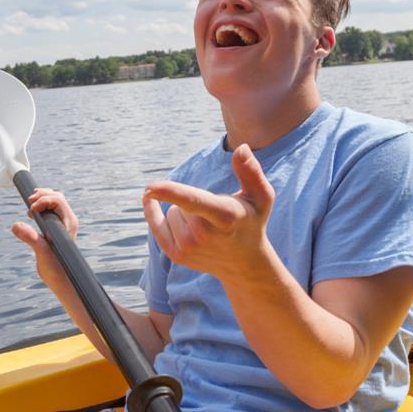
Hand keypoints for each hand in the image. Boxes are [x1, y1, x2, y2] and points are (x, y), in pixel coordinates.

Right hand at [11, 188, 78, 290]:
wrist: (63, 281)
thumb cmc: (57, 269)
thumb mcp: (42, 252)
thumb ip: (30, 237)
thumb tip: (16, 226)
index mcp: (68, 223)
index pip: (58, 201)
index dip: (44, 199)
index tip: (31, 208)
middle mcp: (67, 221)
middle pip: (57, 197)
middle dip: (43, 195)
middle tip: (29, 201)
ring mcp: (63, 225)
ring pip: (54, 203)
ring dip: (42, 199)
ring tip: (30, 203)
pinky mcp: (56, 230)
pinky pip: (51, 212)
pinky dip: (42, 207)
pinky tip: (32, 213)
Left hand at [143, 144, 275, 282]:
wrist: (245, 264)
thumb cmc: (251, 222)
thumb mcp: (261, 196)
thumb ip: (251, 172)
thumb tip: (241, 148)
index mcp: (225, 217)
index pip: (194, 202)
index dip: (171, 192)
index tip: (150, 187)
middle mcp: (204, 235)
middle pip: (182, 202)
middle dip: (195, 201)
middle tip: (216, 216)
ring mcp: (189, 248)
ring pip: (171, 212)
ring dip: (185, 213)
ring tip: (207, 226)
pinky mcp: (176, 255)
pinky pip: (156, 224)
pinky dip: (155, 212)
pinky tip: (153, 202)